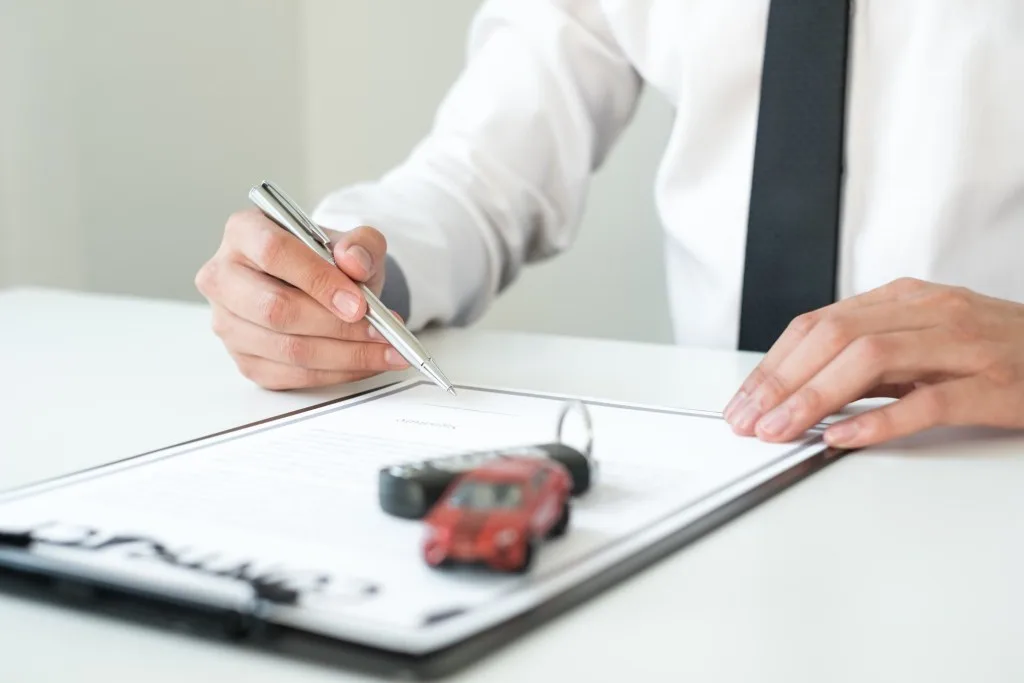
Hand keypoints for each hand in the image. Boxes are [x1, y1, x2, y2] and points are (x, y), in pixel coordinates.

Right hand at [194, 208, 408, 389]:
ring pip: (286, 349)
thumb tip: (355, 262)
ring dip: (346, 355)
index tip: (359, 303)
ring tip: (387, 350)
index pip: (274, 253)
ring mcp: (228, 323)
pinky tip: (367, 363)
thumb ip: (361, 245)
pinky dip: (338, 373)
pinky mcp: (244, 359)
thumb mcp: (353, 242)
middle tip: (381, 331)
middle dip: (336, 325)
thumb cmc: (327, 260)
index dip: (318, 280)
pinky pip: (292, 376)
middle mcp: (224, 277)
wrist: (319, 286)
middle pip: (275, 309)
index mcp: (244, 232)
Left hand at [723, 278, 1023, 447]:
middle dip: (781, 380)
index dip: (773, 363)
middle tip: (748, 419)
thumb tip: (801, 390)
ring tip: (781, 429)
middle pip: (834, 337)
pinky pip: (927, 401)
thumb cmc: (998, 351)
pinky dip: (878, 421)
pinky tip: (842, 437)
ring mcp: (963, 345)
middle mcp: (930, 312)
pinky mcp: (993, 384)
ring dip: (814, 397)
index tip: (744, 400)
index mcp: (906, 299)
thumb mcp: (924, 343)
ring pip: (870, 359)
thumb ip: (869, 360)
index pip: (818, 324)